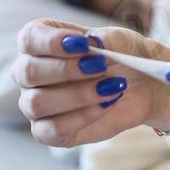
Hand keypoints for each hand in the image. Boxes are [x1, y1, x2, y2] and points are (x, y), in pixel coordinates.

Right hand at [12, 18, 169, 148]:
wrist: (141, 85)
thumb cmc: (121, 54)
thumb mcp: (120, 40)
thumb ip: (105, 39)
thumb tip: (93, 44)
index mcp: (39, 41)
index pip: (29, 38)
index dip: (52, 41)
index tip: (82, 42)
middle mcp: (29, 72)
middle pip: (28, 72)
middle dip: (67, 69)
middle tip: (100, 66)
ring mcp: (35, 103)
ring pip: (37, 103)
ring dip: (77, 94)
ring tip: (111, 87)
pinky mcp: (49, 131)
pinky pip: (51, 130)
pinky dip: (81, 117)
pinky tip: (105, 105)